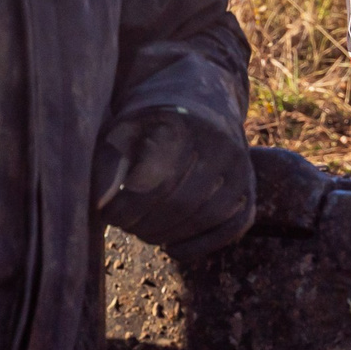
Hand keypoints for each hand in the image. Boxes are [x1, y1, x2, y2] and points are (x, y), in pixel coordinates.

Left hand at [92, 104, 254, 259]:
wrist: (199, 101)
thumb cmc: (151, 120)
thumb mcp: (124, 128)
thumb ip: (108, 161)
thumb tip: (101, 204)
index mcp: (188, 125)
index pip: (157, 181)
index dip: (127, 208)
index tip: (106, 214)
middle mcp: (223, 145)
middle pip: (184, 202)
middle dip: (146, 223)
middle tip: (124, 226)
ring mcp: (242, 168)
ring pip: (209, 216)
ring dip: (170, 234)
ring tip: (143, 232)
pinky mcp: (249, 188)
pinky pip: (233, 228)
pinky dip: (201, 245)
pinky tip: (171, 248)